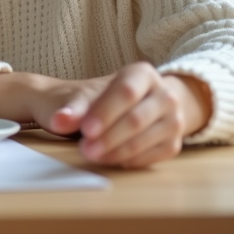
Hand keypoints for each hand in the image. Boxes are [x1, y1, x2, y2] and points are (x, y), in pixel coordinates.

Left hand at [47, 63, 211, 167]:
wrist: (126, 105)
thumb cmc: (101, 97)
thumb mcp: (84, 96)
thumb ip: (72, 108)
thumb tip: (59, 120)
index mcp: (143, 74)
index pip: (126, 92)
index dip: (106, 112)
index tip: (86, 129)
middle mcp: (165, 94)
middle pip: (137, 118)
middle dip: (109, 137)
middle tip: (86, 149)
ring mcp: (174, 120)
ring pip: (146, 138)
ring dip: (117, 151)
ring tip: (92, 155)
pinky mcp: (173, 143)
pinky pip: (153, 156)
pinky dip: (130, 160)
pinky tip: (111, 160)